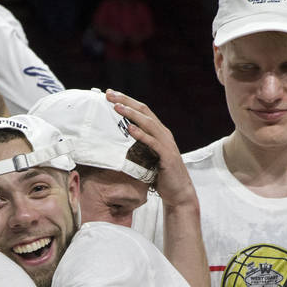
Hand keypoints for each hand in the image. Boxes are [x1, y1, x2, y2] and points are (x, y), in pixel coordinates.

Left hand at [106, 90, 197, 209]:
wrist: (177, 192)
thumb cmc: (160, 174)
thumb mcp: (147, 155)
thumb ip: (138, 144)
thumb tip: (121, 137)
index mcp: (158, 132)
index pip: (141, 111)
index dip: (127, 101)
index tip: (110, 94)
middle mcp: (163, 133)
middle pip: (144, 111)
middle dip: (126, 101)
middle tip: (109, 94)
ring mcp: (166, 143)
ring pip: (148, 123)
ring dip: (131, 114)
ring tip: (117, 107)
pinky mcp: (166, 156)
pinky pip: (152, 142)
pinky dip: (141, 134)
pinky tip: (130, 128)